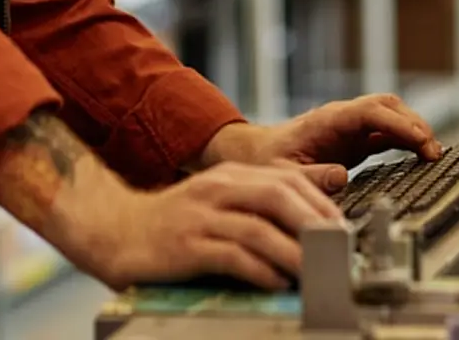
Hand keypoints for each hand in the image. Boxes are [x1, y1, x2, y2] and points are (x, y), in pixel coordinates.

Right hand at [83, 162, 344, 291]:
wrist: (115, 230)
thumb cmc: (175, 222)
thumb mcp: (221, 201)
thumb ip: (261, 202)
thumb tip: (314, 206)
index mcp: (230, 176)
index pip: (286, 178)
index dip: (319, 201)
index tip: (342, 227)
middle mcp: (217, 189)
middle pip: (277, 195)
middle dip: (313, 222)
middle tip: (338, 247)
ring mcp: (201, 216)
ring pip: (257, 227)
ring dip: (292, 251)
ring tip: (316, 271)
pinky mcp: (185, 246)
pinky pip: (230, 255)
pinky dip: (259, 269)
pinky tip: (276, 281)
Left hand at [201, 93, 442, 193]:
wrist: (254, 154)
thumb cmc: (266, 161)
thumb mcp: (282, 172)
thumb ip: (310, 176)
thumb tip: (341, 176)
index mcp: (328, 120)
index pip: (371, 112)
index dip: (399, 124)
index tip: (421, 141)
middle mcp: (343, 118)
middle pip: (387, 106)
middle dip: (414, 123)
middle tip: (434, 151)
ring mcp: (350, 127)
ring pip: (390, 116)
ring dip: (413, 130)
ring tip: (434, 154)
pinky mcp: (353, 141)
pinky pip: (385, 133)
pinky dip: (405, 140)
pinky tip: (419, 156)